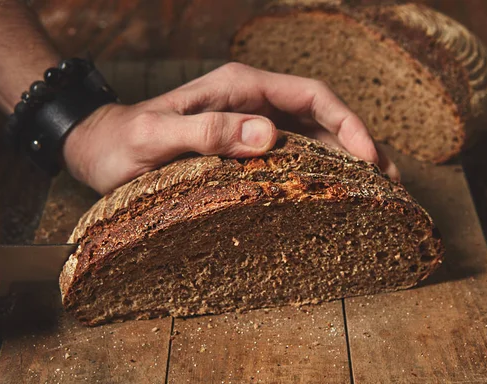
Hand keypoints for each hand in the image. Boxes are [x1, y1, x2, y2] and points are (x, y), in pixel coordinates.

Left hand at [63, 62, 398, 193]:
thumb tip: (269, 137)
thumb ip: (207, 131)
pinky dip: (316, 172)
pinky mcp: (242, 149)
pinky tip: (330, 193)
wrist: (98, 149)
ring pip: (311, 138)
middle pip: (321, 117)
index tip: (369, 157)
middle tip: (388, 183)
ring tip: (373, 191)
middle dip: (359, 145)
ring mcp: (249, 125)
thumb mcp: (157, 136)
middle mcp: (252, 103)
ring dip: (345, 161)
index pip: (311, 95)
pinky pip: (290, 156)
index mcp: (240, 88)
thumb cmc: (123, 142)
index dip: (347, 123)